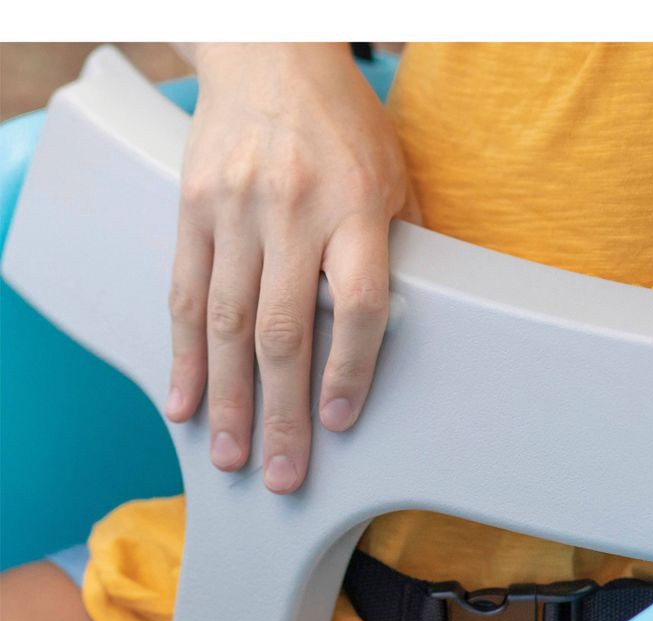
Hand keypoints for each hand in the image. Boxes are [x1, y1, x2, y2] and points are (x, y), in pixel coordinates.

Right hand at [165, 44, 417, 492]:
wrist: (271, 55)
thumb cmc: (344, 124)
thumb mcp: (396, 175)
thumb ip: (401, 247)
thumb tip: (411, 319)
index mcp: (356, 206)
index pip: (355, 306)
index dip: (348, 372)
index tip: (338, 422)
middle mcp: (292, 212)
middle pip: (283, 331)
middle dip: (281, 413)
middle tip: (280, 473)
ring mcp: (235, 211)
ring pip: (224, 323)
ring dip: (228, 398)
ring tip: (229, 454)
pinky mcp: (193, 209)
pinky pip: (182, 292)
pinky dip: (182, 354)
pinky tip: (184, 401)